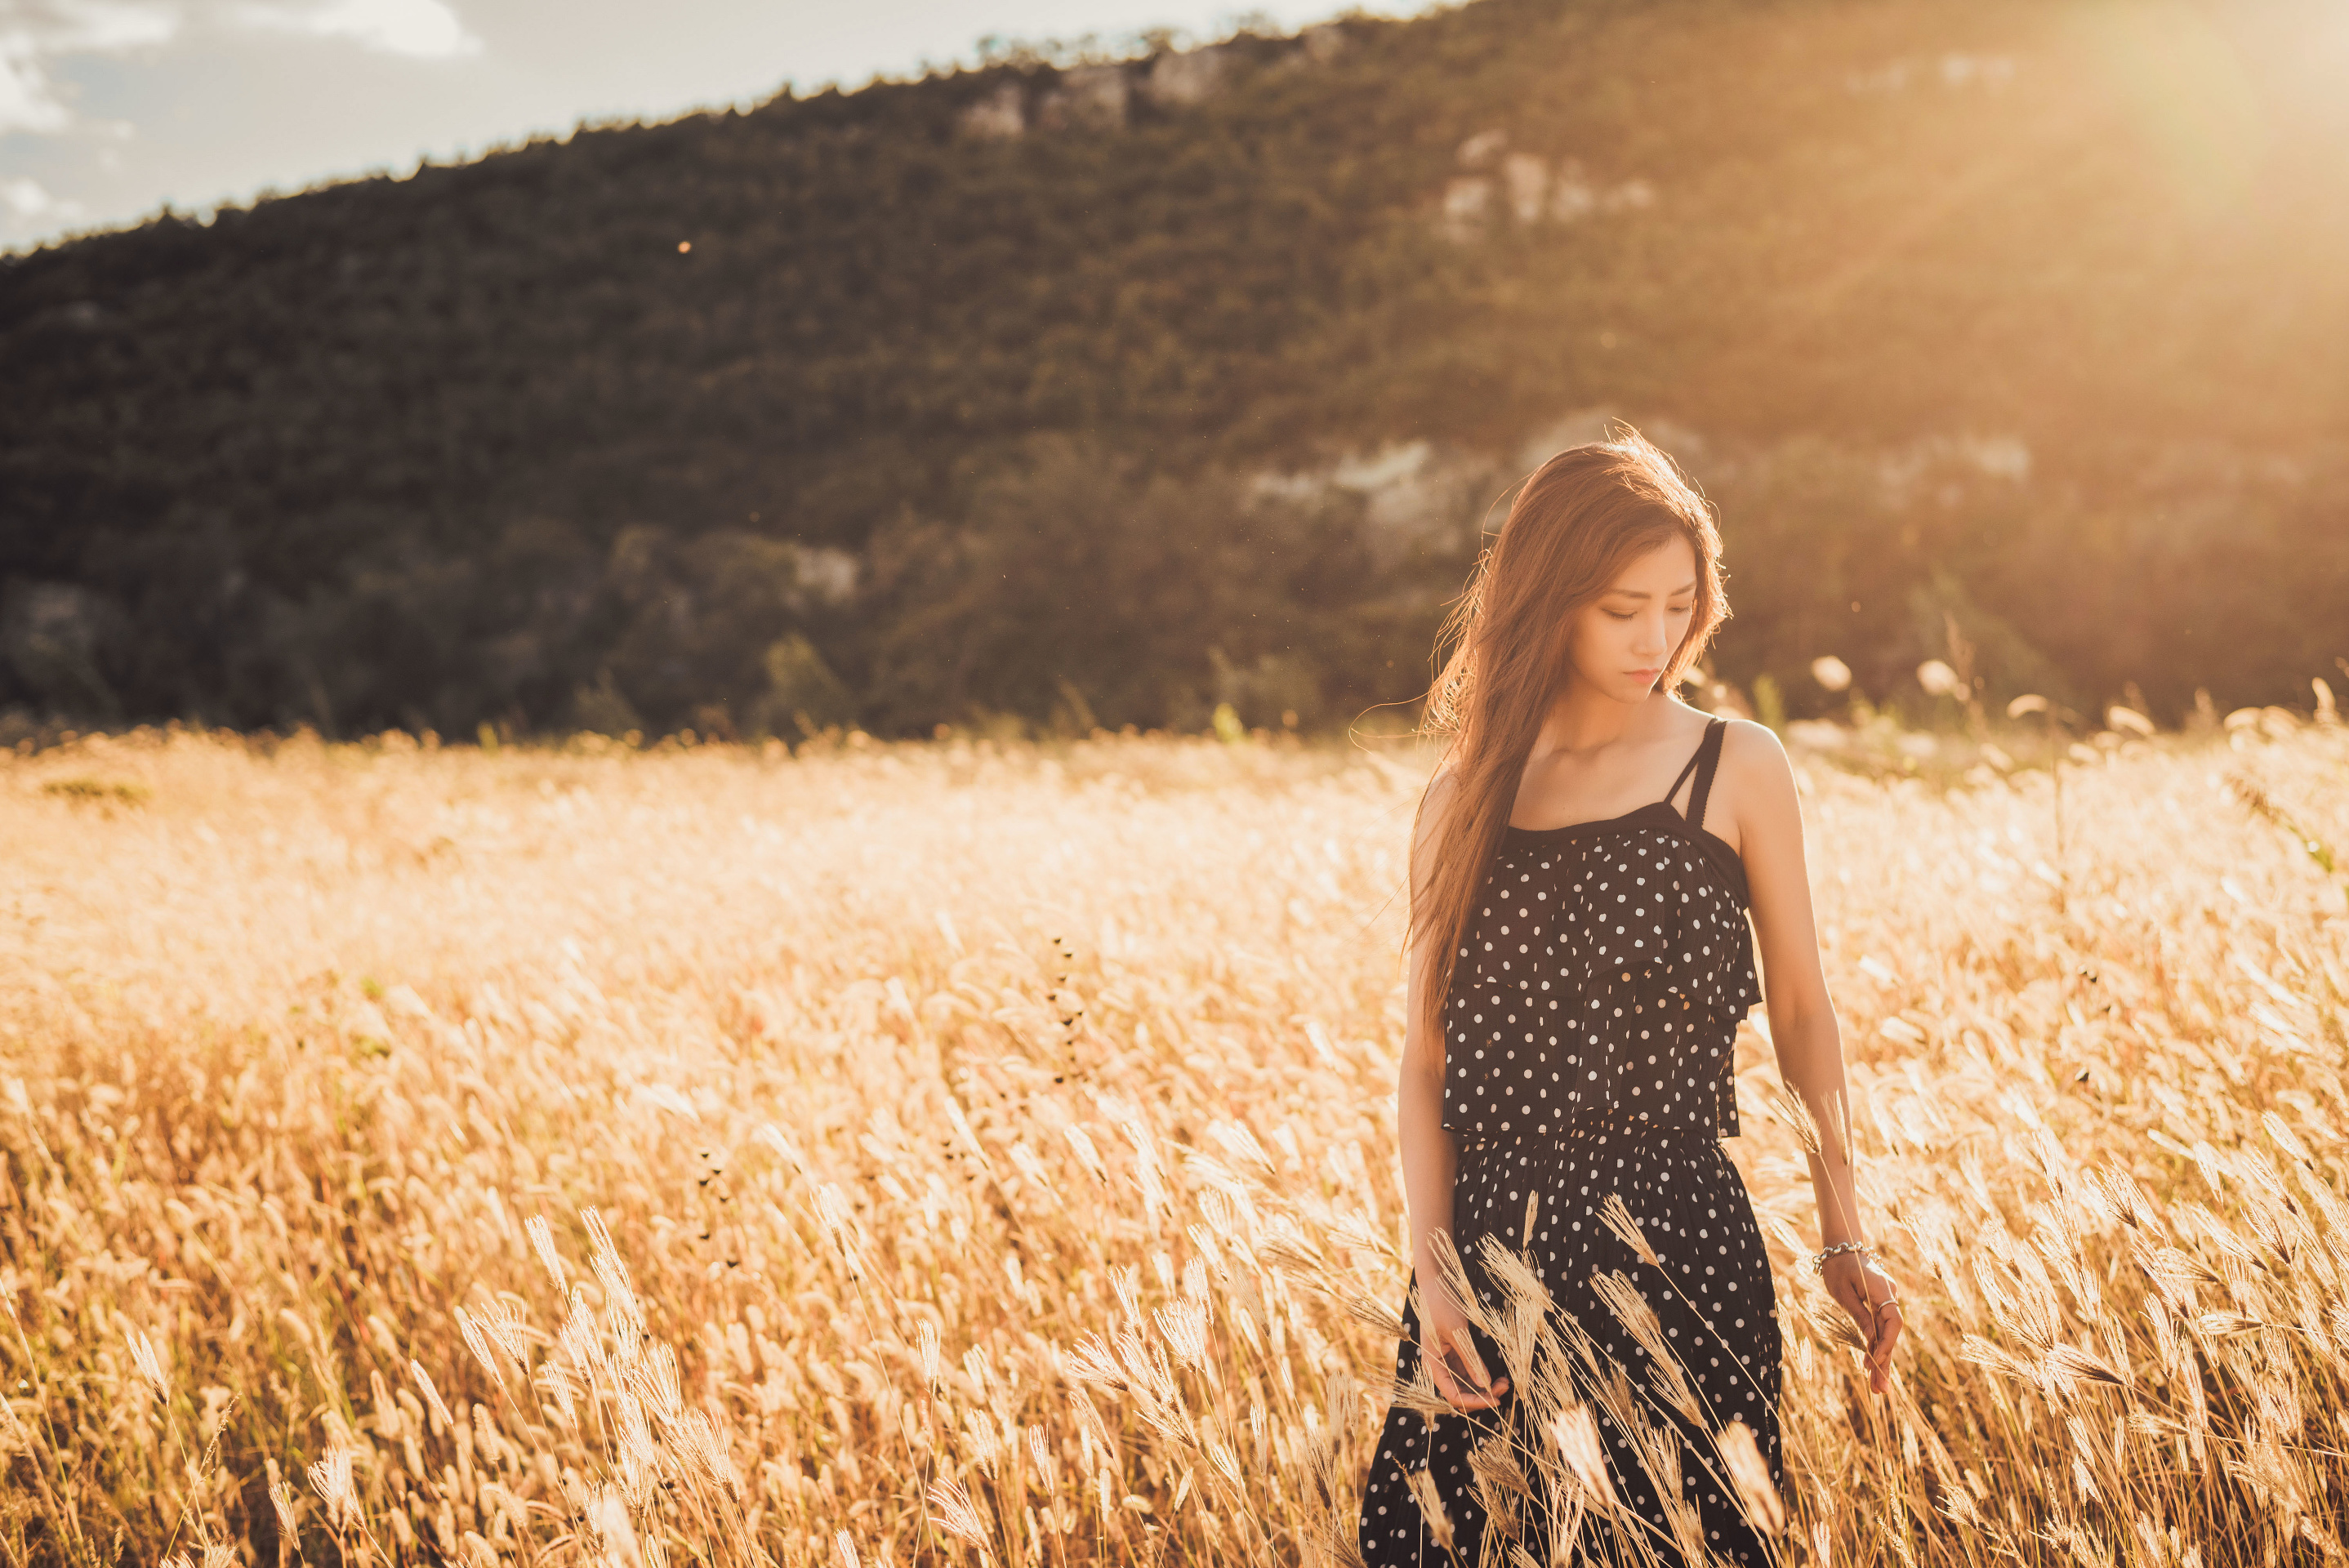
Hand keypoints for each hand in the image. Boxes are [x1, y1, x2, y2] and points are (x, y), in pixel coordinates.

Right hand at [1420, 1278, 1508, 1411]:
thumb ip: (1470, 1358)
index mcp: (1433, 1366)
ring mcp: (1448, 1362)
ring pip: (1467, 1385)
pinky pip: (1470, 1373)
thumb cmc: (1441, 1306)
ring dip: (1485, 1387)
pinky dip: (1483, 1376)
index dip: (1474, 1402)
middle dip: (1483, 1395)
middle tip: (1504, 1388)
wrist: (1436, 1284)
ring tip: (1505, 1383)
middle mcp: (1439, 1368)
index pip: (1453, 1396)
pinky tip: (1497, 1376)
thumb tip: (1484, 1383)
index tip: (1495, 1399)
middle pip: (1461, 1394)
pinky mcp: (1456, 1354)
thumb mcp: (1457, 1332)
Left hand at [1823, 1252, 1901, 1393]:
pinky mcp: (1881, 1305)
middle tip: (1880, 1389)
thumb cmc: (1838, 1268)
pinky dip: (1877, 1346)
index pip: (1892, 1322)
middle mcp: (1890, 1295)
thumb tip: (1872, 1341)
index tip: (1876, 1362)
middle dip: (1885, 1361)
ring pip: (1887, 1334)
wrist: (1841, 1248)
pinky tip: (1873, 1367)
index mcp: (1882, 1289)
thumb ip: (1860, 1316)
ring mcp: (1887, 1300)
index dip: (1887, 1344)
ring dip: (1882, 1359)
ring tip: (1877, 1386)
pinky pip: (1882, 1328)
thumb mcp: (1843, 1293)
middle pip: (1891, 1333)